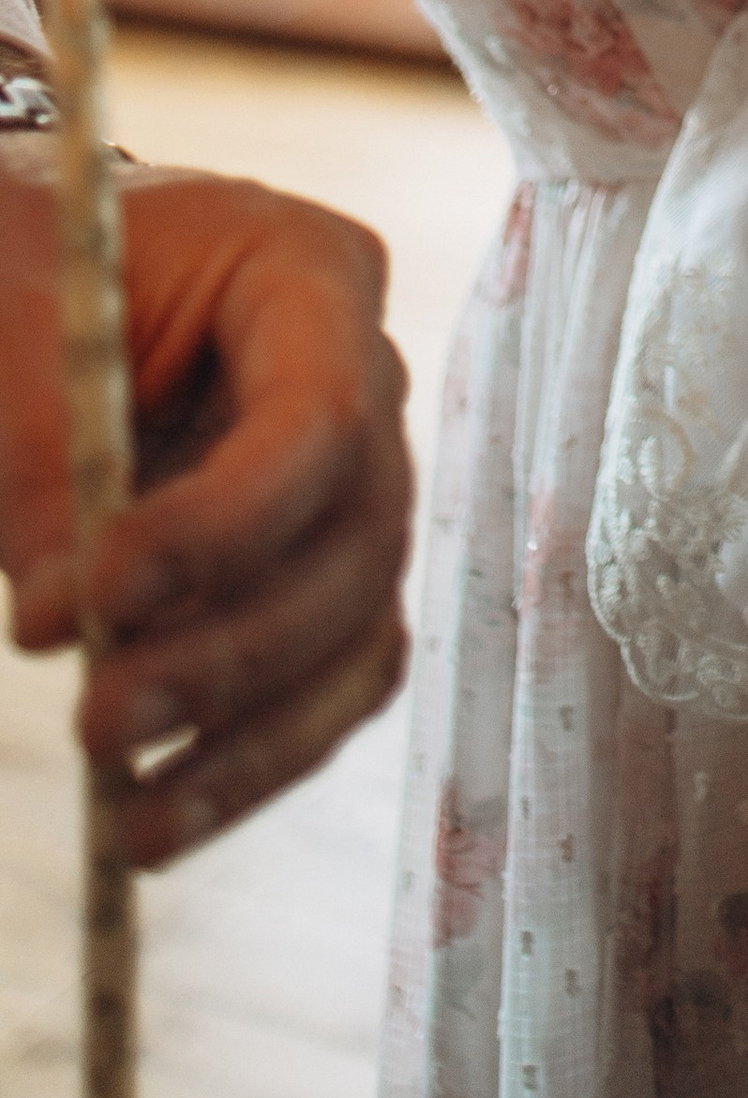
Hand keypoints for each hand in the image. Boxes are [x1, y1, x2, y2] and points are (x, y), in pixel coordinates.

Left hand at [0, 155, 412, 864]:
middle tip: (95, 720)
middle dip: (227, 652)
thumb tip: (77, 617)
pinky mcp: (324, 572)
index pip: (322, 415)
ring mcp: (355, 480)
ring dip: (245, 735)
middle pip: (353, 540)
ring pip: (356, 632)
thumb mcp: (15, 330)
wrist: (37, 293)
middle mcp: (362, 376)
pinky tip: (156, 824)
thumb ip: (47, 456)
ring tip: (124, 814)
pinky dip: (251, 763)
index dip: (228, 523)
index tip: (99, 598)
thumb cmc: (27, 279)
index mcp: (307, 273)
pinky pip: (330, 683)